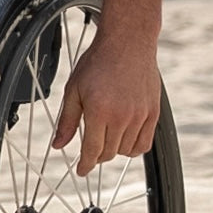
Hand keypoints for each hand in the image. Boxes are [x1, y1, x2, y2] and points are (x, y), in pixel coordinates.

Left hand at [51, 31, 161, 176]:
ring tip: (107, 138)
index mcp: (99, 111)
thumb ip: (68, 120)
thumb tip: (58, 145)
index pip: (92, 151)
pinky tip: (124, 139)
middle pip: (108, 153)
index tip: (80, 171)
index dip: (84, 165)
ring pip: (126, 151)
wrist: (128, 42)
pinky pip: (144, 144)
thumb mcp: (74, 89)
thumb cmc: (98, 62)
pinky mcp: (153, 113)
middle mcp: (122, 116)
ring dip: (114, 150)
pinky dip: (133, 147)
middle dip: (97, 156)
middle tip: (90, 150)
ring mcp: (140, 115)